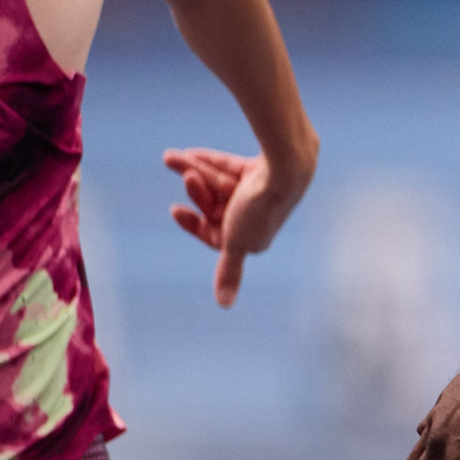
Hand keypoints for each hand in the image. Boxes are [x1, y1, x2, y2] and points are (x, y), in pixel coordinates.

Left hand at [163, 145, 311, 307]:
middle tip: (188, 177)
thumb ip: (229, 271)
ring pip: (217, 184)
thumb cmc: (259, 207)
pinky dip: (208, 161)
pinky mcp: (261, 170)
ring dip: (194, 171)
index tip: (175, 210)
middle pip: (214, 205)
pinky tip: (187, 154)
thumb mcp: (236, 242)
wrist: (285, 166)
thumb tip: (225, 306)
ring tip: (174, 158)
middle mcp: (257, 217)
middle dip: (197, 191)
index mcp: (254, 238)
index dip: (193, 223)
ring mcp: (259, 192)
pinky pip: (228, 167)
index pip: (214, 233)